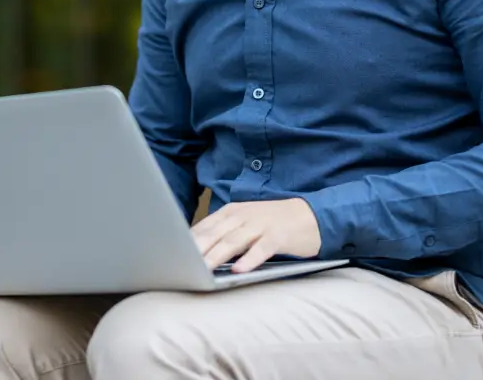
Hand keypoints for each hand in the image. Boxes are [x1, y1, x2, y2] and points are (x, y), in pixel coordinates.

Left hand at [190, 197, 322, 272]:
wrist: (311, 216)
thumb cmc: (271, 224)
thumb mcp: (245, 223)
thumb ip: (223, 234)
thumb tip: (196, 253)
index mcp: (231, 212)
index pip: (204, 227)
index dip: (187, 242)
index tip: (171, 256)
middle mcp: (243, 216)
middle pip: (214, 234)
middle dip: (196, 249)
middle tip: (179, 264)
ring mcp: (261, 225)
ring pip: (234, 241)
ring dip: (216, 255)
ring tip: (202, 269)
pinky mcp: (279, 236)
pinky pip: (262, 249)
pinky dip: (249, 259)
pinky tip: (239, 270)